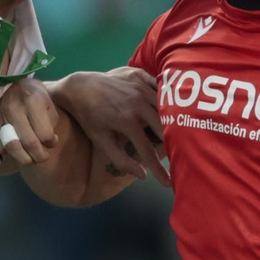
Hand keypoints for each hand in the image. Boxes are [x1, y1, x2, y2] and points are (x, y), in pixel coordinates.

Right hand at [0, 79, 59, 166]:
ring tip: (30, 158)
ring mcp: (0, 116)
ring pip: (12, 146)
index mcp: (33, 101)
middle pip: (29, 143)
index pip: (44, 133)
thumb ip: (50, 123)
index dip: (51, 142)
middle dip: (39, 156)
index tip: (53, 142)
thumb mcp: (48, 102)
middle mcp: (15, 109)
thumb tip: (48, 143)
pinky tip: (15, 149)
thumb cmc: (33, 94)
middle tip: (43, 156)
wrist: (10, 83)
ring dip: (24, 158)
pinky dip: (6, 152)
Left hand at [51, 68, 168, 186]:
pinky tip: (174, 108)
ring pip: (167, 107)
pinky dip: (169, 100)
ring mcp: (142, 88)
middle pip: (165, 128)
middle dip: (173, 144)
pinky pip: (163, 90)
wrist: (80, 87)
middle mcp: (139, 104)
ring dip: (173, 121)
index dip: (159, 170)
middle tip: (178, 156)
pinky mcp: (142, 77)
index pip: (149, 151)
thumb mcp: (101, 141)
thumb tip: (143, 176)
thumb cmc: (89, 117)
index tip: (168, 183)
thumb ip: (121, 160)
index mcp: (128, 122)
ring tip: (179, 135)